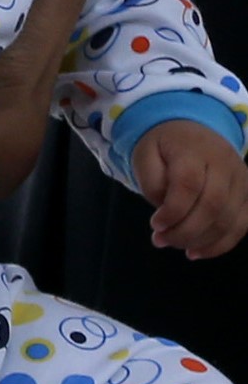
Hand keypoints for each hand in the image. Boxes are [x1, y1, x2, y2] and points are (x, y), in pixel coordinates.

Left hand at [137, 118, 247, 259]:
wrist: (194, 130)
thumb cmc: (165, 147)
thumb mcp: (146, 155)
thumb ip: (152, 182)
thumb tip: (165, 211)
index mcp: (196, 150)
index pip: (189, 184)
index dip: (173, 210)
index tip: (155, 224)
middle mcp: (225, 164)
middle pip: (213, 205)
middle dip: (185, 231)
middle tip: (161, 240)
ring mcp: (241, 180)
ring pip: (230, 219)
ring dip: (202, 241)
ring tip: (176, 246)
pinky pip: (242, 225)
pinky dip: (221, 244)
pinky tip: (198, 252)